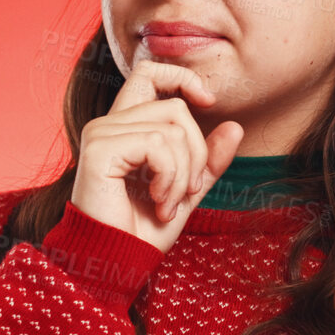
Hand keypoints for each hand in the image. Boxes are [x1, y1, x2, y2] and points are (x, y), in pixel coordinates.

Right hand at [73, 59, 244, 254]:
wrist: (116, 261)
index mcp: (125, 128)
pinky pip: (157, 144)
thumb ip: (207, 161)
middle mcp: (109, 124)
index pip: (149, 73)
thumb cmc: (142, 230)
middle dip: (196, 153)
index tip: (209, 102)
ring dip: (182, 174)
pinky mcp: (99, 149)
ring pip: (171, 128)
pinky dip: (170, 177)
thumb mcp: (186, 191)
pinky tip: (158, 201)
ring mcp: (101, 133)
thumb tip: (235, 127)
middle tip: (185, 193)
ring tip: (167, 203)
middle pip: (176, 108)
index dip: (182, 77)